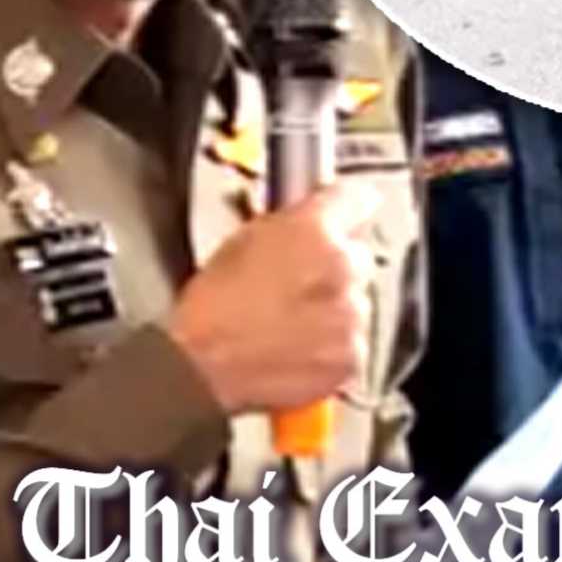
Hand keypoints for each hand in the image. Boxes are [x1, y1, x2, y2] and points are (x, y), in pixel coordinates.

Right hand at [168, 182, 375, 413]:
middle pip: (359, 256)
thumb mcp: (250, 237)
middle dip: (337, 266)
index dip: (349, 209)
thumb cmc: (215, 303)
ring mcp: (350, 314)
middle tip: (302, 282)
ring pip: (358, 301)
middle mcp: (340, 267)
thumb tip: (319, 215)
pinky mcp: (350, 356)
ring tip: (294, 320)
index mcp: (315, 229)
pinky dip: (334, 345)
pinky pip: (354, 341)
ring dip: (335, 307)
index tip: (348, 215)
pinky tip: (300, 344)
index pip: (359, 198)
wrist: (202, 364)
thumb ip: (297, 223)